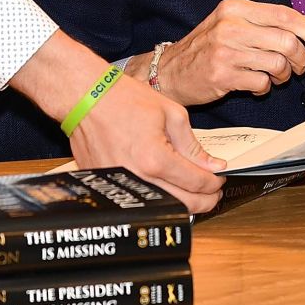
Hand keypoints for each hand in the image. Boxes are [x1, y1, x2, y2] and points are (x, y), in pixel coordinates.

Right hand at [10, 31, 224, 213]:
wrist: (85, 96)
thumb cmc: (124, 98)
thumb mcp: (170, 113)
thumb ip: (193, 145)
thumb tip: (212, 165)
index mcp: (156, 159)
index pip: (197, 183)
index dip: (214, 183)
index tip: (220, 178)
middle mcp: (138, 178)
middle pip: (184, 205)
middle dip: (205, 200)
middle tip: (213, 191)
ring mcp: (121, 185)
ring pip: (163, 207)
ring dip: (184, 203)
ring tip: (194, 191)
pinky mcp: (107, 185)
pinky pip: (141, 199)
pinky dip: (159, 197)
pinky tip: (167, 186)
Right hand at [134, 0, 304, 106]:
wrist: (171, 71)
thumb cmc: (206, 48)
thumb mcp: (229, 24)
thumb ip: (263, 23)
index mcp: (235, 8)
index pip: (283, 14)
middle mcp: (230, 26)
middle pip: (286, 40)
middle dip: (300, 57)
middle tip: (297, 66)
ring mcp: (225, 51)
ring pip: (278, 63)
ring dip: (283, 75)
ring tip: (274, 77)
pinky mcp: (223, 75)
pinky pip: (262, 83)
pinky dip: (265, 87)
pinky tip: (255, 85)